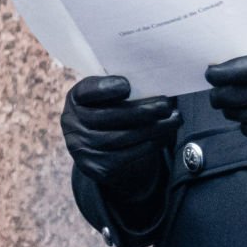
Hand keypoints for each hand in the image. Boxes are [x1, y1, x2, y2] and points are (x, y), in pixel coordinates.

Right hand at [61, 75, 181, 196]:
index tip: (127, 85)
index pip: (86, 91)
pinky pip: (126, 157)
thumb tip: (154, 79)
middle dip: (140, 111)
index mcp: (76, 98)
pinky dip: (149, 145)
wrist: (101, 143)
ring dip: (152, 129)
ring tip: (174, 119)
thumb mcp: (110, 93)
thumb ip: (123, 86)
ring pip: (120, 139)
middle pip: (107, 117)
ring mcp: (82, 149)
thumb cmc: (112, 107)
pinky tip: (165, 135)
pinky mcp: (97, 168)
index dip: (105, 88)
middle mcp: (72, 124)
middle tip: (165, 105)